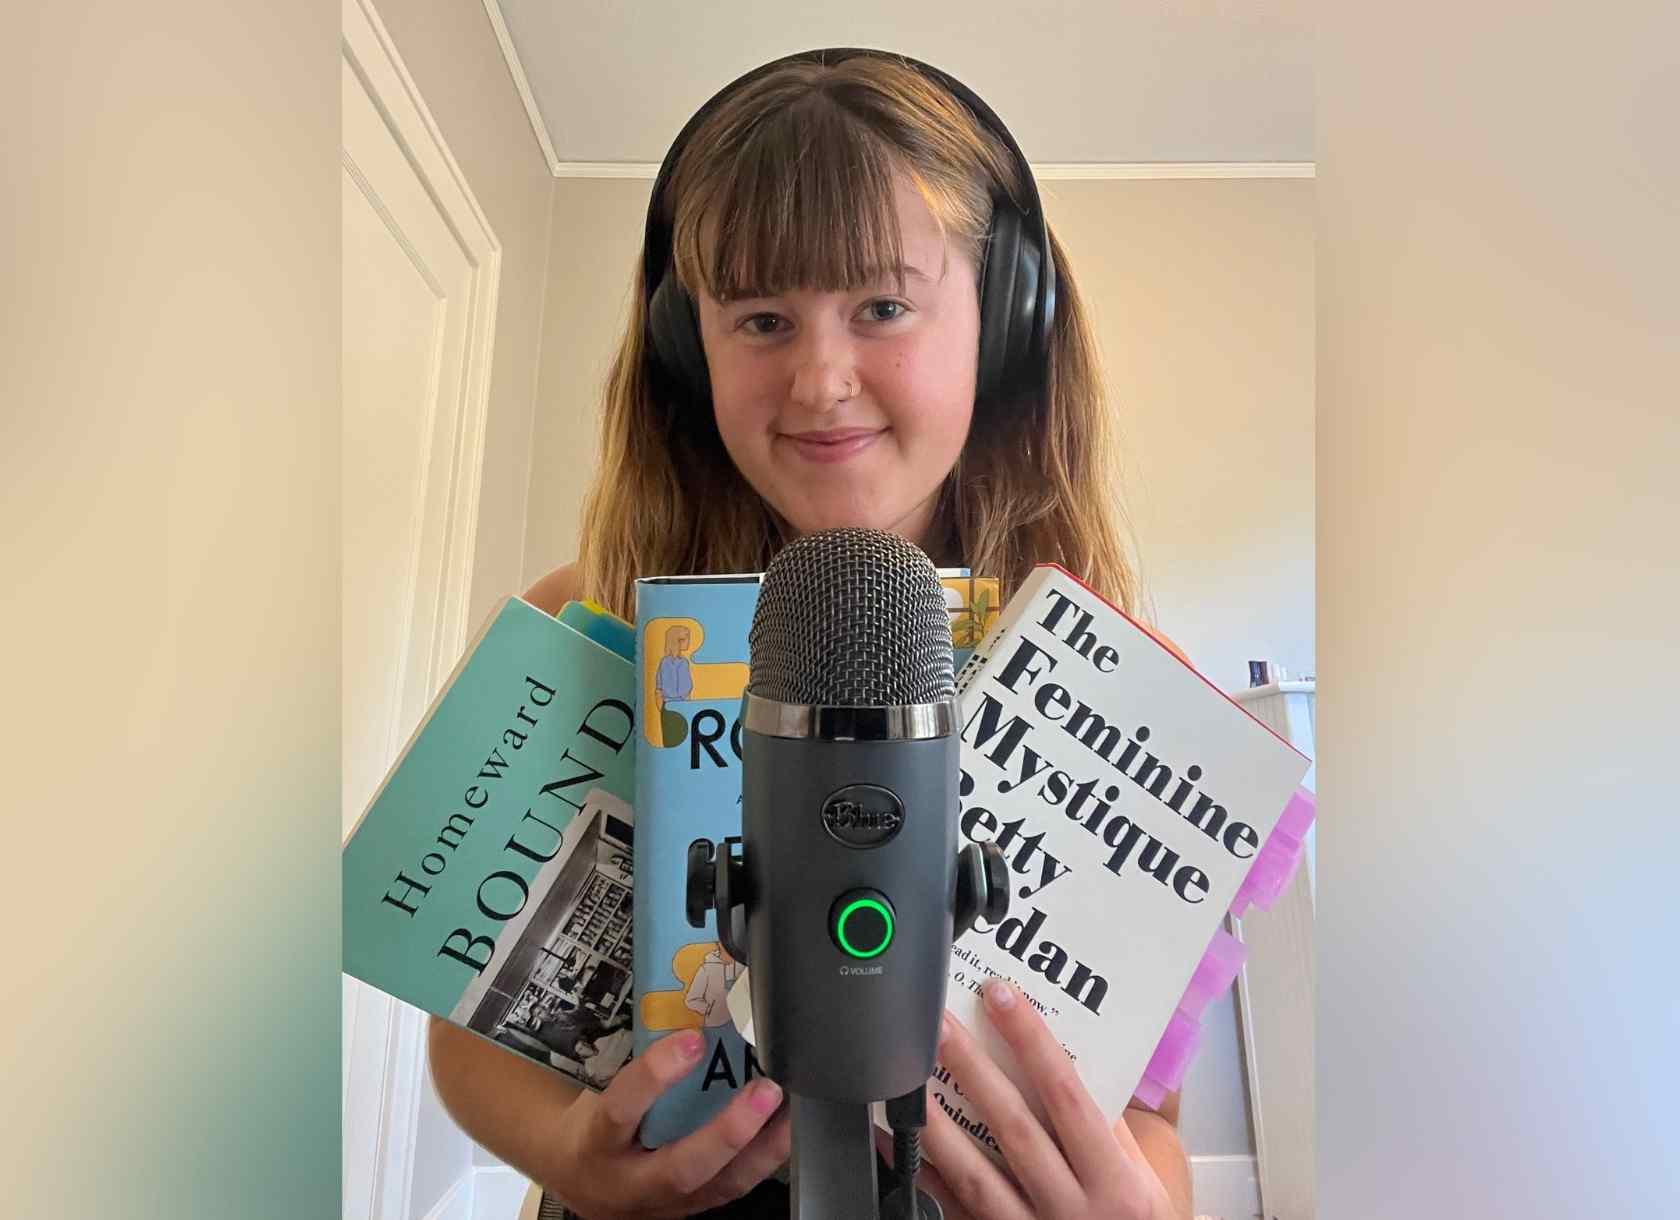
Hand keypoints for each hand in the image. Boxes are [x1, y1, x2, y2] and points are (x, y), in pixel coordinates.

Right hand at [540, 1029, 789, 1218]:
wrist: (582, 1184)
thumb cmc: (595, 1127)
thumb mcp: (599, 1095)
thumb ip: (639, 1064)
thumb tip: (689, 1000)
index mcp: (596, 1143)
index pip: (622, 1111)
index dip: (655, 1076)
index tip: (691, 1040)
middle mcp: (631, 1183)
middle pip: (683, 1168)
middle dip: (729, 1131)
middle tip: (765, 1089)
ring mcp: (666, 1204)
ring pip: (720, 1186)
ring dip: (762, 1147)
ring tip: (791, 1108)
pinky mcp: (694, 1208)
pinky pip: (735, 1187)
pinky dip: (766, 1158)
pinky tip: (786, 1129)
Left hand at [889, 980, 1180, 1219]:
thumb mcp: (1144, 1185)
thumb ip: (1112, 1129)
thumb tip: (1070, 1060)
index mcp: (1116, 1184)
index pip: (1067, 1096)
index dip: (1031, 1041)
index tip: (1001, 995)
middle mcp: (1072, 1210)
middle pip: (1012, 1126)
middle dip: (971, 1068)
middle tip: (939, 1022)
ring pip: (974, 1174)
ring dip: (936, 1123)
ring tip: (908, 1078)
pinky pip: (953, 1210)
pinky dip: (922, 1176)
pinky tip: (895, 1144)